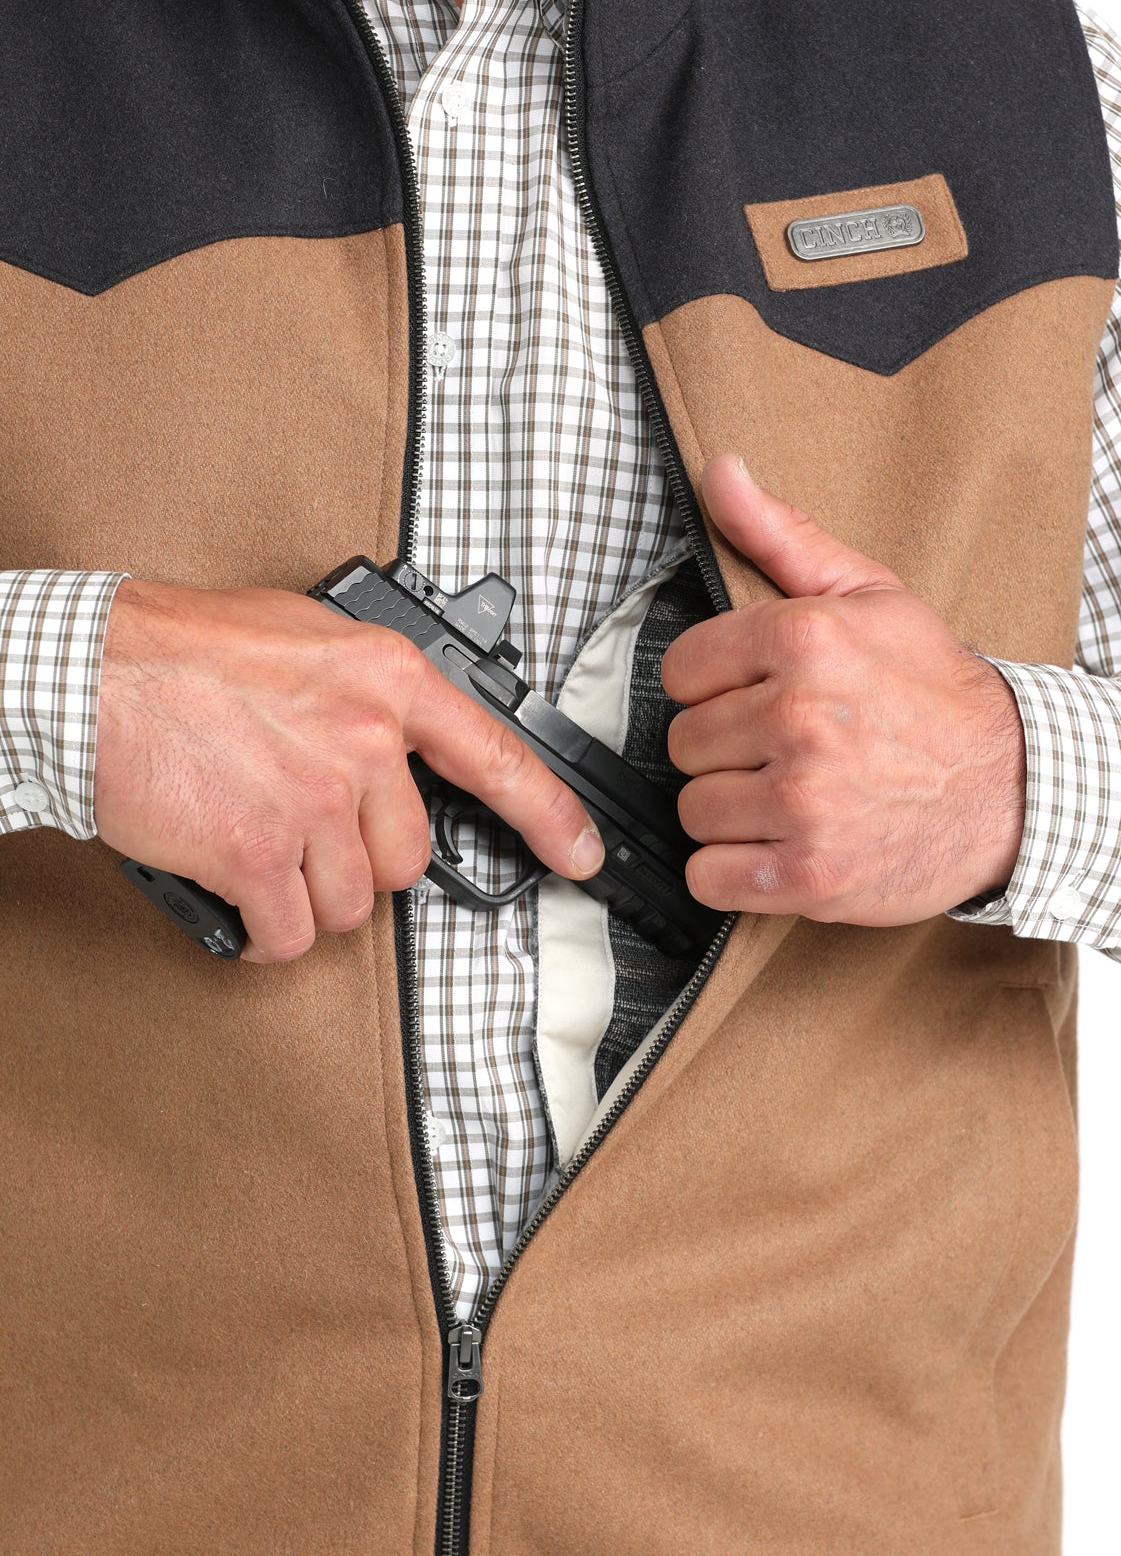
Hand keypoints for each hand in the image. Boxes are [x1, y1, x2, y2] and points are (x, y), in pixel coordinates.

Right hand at [95, 578, 603, 960]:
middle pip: (409, 857)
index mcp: (386, 677)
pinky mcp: (258, 853)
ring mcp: (315, 798)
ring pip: (352, 903)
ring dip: (307, 896)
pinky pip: (292, 935)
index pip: (498, 756)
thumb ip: (369, 691)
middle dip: (359, 860)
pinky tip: (240, 898)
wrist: (88, 674)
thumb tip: (401, 744)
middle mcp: (364, 739)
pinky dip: (265, 933)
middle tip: (305, 828)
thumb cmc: (181, 649)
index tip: (582, 853)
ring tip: (258, 847)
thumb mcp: (305, 635)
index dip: (551, 815)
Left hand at [661, 456, 1026, 923]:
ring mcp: (804, 801)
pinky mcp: (810, 874)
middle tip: (782, 749)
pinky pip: (709, 876)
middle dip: (724, 748)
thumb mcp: (870, 595)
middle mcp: (800, 717)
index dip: (713, 685)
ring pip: (693, 809)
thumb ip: (782, 535)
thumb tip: (719, 473)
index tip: (752, 695)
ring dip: (731, 810)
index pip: (681, 668)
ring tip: (786, 797)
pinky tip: (779, 845)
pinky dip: (734, 872)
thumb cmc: (937, 692)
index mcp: (806, 639)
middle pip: (683, 742)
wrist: (1014, 788)